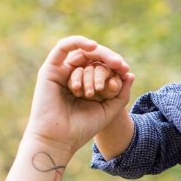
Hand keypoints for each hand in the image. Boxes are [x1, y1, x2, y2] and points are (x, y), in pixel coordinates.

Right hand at [28, 36, 133, 157]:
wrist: (59, 139)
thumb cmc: (83, 128)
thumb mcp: (109, 109)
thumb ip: (121, 93)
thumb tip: (130, 74)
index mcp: (87, 85)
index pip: (102, 67)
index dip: (115, 65)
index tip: (125, 71)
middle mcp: (74, 77)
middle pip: (93, 58)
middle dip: (109, 59)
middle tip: (120, 65)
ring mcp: (61, 72)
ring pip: (82, 55)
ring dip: (96, 62)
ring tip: (106, 74)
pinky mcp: (50, 70)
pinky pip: (63, 47)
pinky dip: (78, 42)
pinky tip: (93, 47)